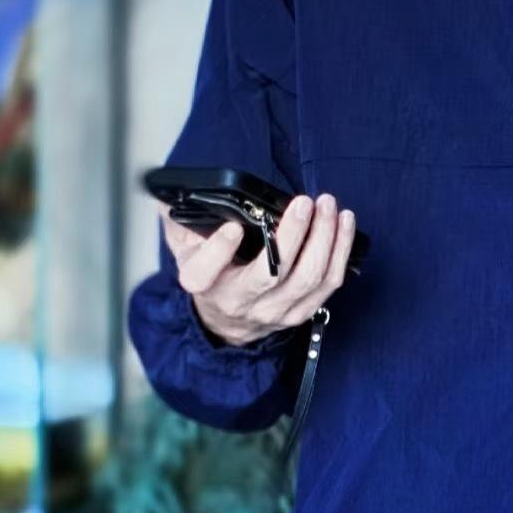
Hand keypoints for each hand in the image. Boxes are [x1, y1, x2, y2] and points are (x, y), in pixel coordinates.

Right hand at [159, 192, 357, 348]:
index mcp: (203, 283)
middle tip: (304, 202)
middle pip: (270, 273)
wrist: (227, 320)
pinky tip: (343, 223)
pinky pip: (328, 283)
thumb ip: (178, 219)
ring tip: (328, 206)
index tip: (232, 226)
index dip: (218, 250)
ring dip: (324, 239)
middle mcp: (239, 301)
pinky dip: (340, 251)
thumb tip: (169, 192)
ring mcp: (273, 311)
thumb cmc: (210, 271)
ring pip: (306, 278)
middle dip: (292, 235)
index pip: (204, 272)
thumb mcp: (183, 246)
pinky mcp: (301, 311)